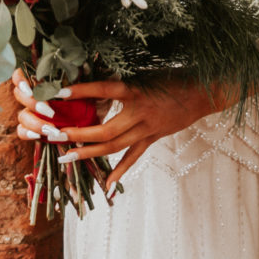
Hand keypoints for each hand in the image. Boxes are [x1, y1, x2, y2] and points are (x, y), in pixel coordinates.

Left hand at [12, 74, 222, 186]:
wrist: (203, 93)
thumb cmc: (173, 78)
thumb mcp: (145, 73)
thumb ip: (121, 81)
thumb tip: (92, 82)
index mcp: (137, 91)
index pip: (105, 91)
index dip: (82, 91)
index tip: (59, 92)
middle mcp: (140, 113)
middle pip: (105, 131)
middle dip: (78, 134)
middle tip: (55, 136)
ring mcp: (147, 129)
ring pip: (115, 147)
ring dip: (89, 153)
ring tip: (66, 157)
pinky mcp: (153, 138)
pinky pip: (134, 157)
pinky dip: (120, 171)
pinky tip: (107, 185)